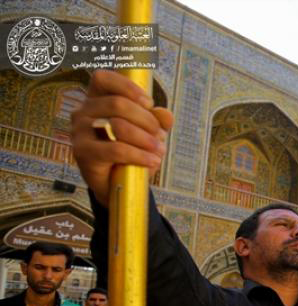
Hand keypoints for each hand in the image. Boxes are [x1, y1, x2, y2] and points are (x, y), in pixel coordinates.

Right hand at [71, 70, 173, 206]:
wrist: (116, 183)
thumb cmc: (130, 151)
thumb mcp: (147, 133)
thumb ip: (157, 121)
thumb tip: (165, 114)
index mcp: (96, 99)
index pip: (103, 78)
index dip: (127, 86)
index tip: (149, 103)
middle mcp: (83, 111)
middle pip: (117, 103)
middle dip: (145, 119)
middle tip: (159, 134)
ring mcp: (79, 131)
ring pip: (117, 125)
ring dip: (145, 138)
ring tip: (159, 150)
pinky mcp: (82, 152)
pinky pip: (116, 150)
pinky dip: (140, 155)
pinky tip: (153, 161)